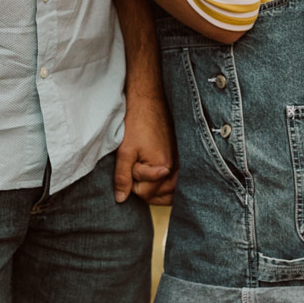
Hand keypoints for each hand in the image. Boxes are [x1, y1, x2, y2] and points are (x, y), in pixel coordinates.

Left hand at [114, 90, 176, 204]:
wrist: (150, 102)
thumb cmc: (137, 124)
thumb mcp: (125, 152)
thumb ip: (123, 177)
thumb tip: (121, 200)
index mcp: (163, 168)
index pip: (145, 194)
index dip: (132, 183)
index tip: (130, 165)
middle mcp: (177, 169)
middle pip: (159, 195)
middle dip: (145, 187)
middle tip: (137, 167)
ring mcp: (182, 164)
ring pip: (170, 192)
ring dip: (157, 188)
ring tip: (145, 171)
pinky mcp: (183, 159)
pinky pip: (177, 182)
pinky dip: (166, 184)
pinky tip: (157, 176)